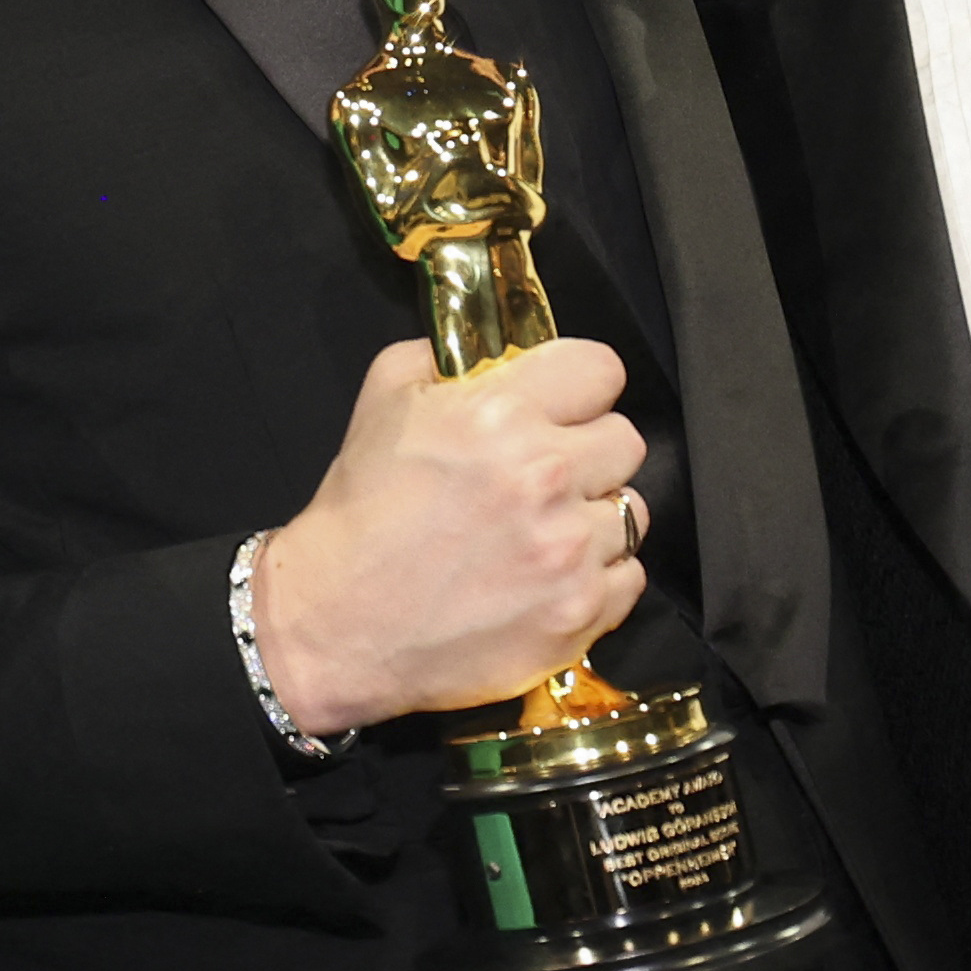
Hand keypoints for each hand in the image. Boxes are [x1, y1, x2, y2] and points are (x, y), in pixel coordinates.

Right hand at [253, 339, 645, 736]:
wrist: (338, 623)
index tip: (566, 405)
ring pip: (631, 511)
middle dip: (589, 452)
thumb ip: (446, 357)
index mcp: (499, 415)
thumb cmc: (359, 514)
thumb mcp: (383, 400)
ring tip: (543, 534)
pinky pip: (629, 577)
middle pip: (626, 440)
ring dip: (593, 518)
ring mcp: (568, 551)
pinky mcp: (578, 612)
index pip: (601, 370)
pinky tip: (548, 579)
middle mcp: (543, 477)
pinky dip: (597, 578)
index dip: (581, 385)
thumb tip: (497, 348)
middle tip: (546, 475)